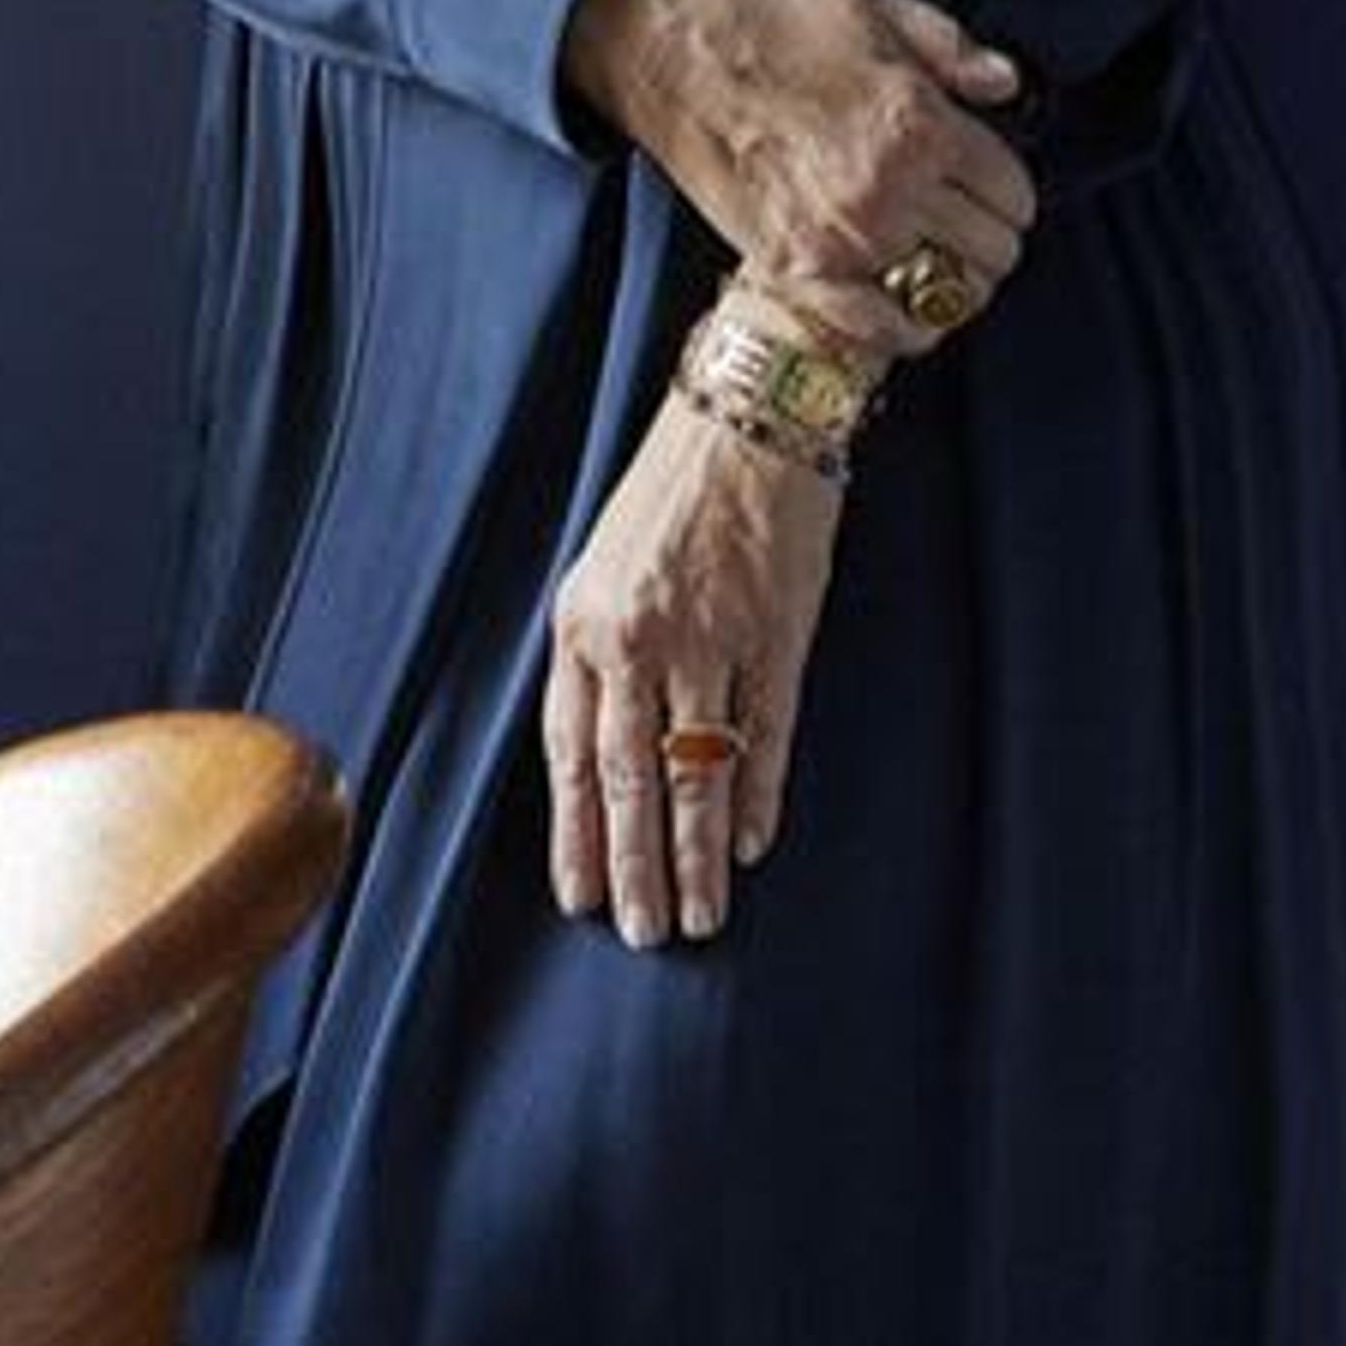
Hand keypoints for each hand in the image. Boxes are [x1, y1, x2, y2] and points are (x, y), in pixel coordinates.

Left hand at [544, 395, 840, 946]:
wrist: (750, 411)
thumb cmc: (672, 486)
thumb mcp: (604, 562)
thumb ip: (599, 648)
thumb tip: (601, 743)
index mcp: (581, 622)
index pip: (568, 752)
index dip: (575, 831)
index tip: (578, 895)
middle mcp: (636, 637)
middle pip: (628, 777)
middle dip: (631, 864)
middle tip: (640, 934)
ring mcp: (710, 639)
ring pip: (696, 771)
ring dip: (695, 853)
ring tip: (697, 917)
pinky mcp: (776, 632)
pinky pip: (765, 734)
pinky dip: (757, 795)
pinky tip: (750, 845)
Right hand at [563, 0, 1034, 353]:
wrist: (662, 44)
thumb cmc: (764, 15)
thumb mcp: (874, 6)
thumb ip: (953, 50)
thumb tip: (1007, 86)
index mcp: (919, 125)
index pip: (1013, 192)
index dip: (1006, 183)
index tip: (983, 175)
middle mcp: (889, 191)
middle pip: (991, 251)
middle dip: (987, 231)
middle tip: (957, 211)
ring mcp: (840, 238)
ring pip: (947, 295)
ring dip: (949, 278)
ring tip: (928, 250)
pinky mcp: (790, 267)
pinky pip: (877, 331)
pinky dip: (901, 328)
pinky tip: (899, 300)